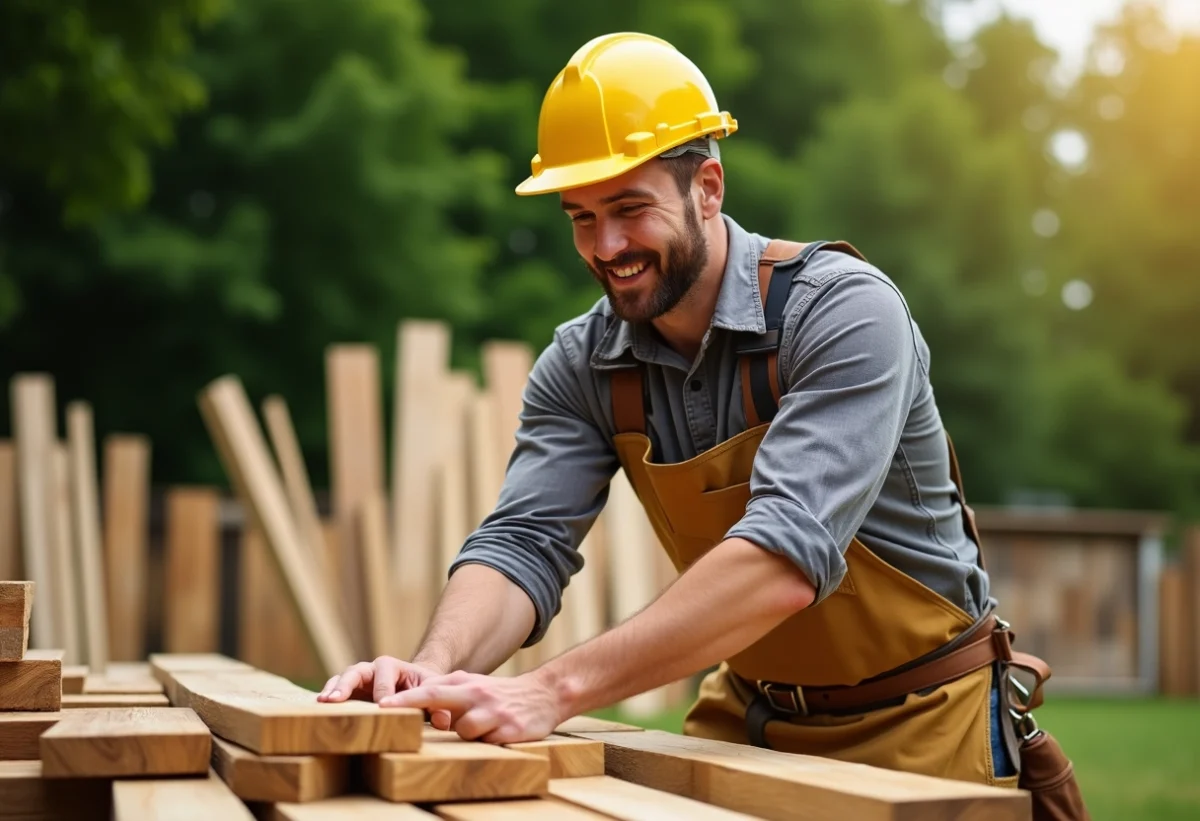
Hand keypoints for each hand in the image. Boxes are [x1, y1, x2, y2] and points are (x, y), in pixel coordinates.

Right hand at [316, 656, 450, 727]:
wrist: (415, 687)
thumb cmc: (425, 689)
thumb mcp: (434, 693)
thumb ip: (440, 706)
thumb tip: (444, 721)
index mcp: (392, 666)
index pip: (384, 676)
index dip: (382, 691)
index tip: (381, 706)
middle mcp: (371, 669)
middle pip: (356, 671)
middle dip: (346, 685)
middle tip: (335, 700)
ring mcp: (358, 680)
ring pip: (342, 679)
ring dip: (332, 690)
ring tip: (323, 703)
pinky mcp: (350, 692)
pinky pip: (335, 690)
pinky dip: (327, 696)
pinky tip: (318, 710)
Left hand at [378, 669, 564, 743]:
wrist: (544, 694)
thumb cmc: (500, 694)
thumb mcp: (474, 686)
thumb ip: (448, 693)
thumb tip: (416, 705)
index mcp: (465, 683)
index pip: (429, 690)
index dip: (405, 698)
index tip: (382, 705)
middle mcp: (476, 693)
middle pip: (436, 698)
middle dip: (410, 703)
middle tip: (386, 710)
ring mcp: (493, 711)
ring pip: (463, 730)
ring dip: (468, 734)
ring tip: (483, 729)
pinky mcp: (509, 730)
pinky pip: (487, 743)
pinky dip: (488, 742)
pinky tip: (499, 734)